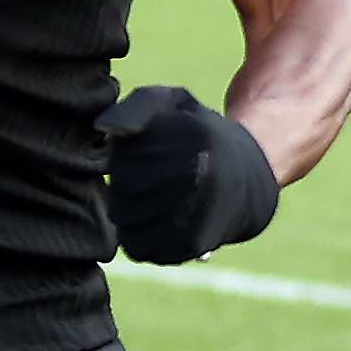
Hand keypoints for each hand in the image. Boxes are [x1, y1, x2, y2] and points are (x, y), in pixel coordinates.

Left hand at [101, 86, 281, 263]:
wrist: (246, 177)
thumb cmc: (195, 134)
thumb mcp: (172, 103)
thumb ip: (136, 107)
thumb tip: (105, 127)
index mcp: (194, 138)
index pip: (124, 154)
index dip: (124, 151)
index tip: (147, 147)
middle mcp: (201, 179)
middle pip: (123, 187)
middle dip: (124, 180)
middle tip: (148, 173)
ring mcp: (199, 215)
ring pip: (124, 219)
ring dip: (126, 208)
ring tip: (151, 194)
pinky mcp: (192, 245)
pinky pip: (137, 247)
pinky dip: (136, 234)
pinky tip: (156, 217)